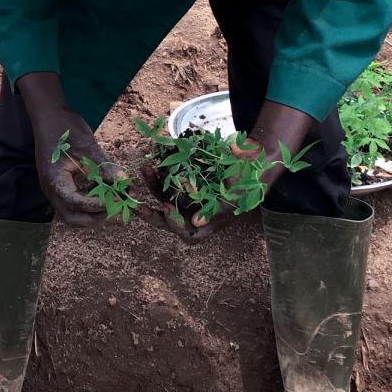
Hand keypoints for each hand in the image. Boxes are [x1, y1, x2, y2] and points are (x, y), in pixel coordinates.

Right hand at [17, 73, 120, 226]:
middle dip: (95, 218)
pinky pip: (74, 202)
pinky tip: (105, 193)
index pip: (76, 204)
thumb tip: (125, 183)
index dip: (97, 205)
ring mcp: (54, 189)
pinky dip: (89, 203)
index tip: (117, 199)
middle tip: (116, 208)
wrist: (49, 116)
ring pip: (73, 213)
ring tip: (113, 202)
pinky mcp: (60, 186)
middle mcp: (51, 190)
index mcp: (54, 181)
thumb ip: (105, 167)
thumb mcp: (87, 147)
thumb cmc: (65, 129)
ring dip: (93, 213)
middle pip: (72, 218)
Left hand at [139, 101, 314, 243]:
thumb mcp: (236, 196)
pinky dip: (161, 171)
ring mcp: (191, 196)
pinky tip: (154, 158)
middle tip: (135, 203)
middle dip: (151, 210)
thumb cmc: (251, 180)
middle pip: (170, 217)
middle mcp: (198, 212)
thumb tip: (193, 223)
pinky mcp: (188, 179)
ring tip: (146, 168)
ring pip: (165, 195)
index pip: (187, 235)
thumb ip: (214, 211)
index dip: (174, 225)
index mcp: (211, 223)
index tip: (165, 208)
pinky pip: (169, 179)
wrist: (256, 156)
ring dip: (154, 184)